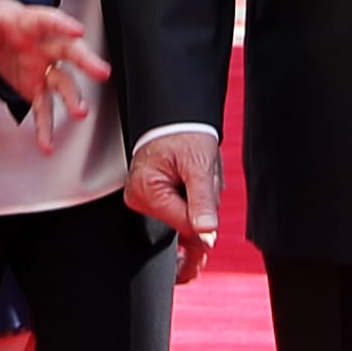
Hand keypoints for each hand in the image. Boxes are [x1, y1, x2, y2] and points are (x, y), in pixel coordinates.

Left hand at [0, 0, 109, 150]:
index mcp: (28, 21)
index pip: (48, 19)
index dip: (62, 23)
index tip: (78, 28)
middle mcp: (43, 43)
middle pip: (69, 50)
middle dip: (85, 60)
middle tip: (102, 72)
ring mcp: (43, 66)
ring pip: (63, 82)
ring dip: (73, 98)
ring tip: (81, 113)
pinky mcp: (36, 86)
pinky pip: (44, 108)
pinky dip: (45, 127)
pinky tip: (46, 146)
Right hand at [124, 129, 223, 284]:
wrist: (176, 117)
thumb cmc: (183, 133)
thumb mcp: (199, 165)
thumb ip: (203, 201)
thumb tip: (206, 233)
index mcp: (145, 191)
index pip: (184, 224)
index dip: (206, 215)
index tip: (212, 195)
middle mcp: (139, 198)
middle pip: (185, 221)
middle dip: (203, 202)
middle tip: (203, 175)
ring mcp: (144, 198)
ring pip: (185, 215)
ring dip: (199, 198)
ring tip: (196, 172)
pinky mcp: (151, 197)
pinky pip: (179, 207)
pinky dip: (191, 197)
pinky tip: (190, 181)